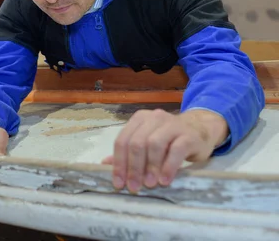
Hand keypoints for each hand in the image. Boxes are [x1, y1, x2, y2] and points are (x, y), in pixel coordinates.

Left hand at [101, 109, 227, 192]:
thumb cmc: (170, 139)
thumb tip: (105, 164)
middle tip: (134, 186)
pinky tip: (164, 180)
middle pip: (136, 143)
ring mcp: (172, 125)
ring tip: (149, 184)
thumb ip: (128, 152)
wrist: (201, 130)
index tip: (119, 183)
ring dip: (150, 167)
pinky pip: (176, 150)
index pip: (123, 140)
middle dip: (133, 167)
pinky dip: (168, 166)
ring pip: (154, 144)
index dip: (119, 163)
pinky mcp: (188, 135)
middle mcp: (154, 118)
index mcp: (139, 119)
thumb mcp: (147, 142)